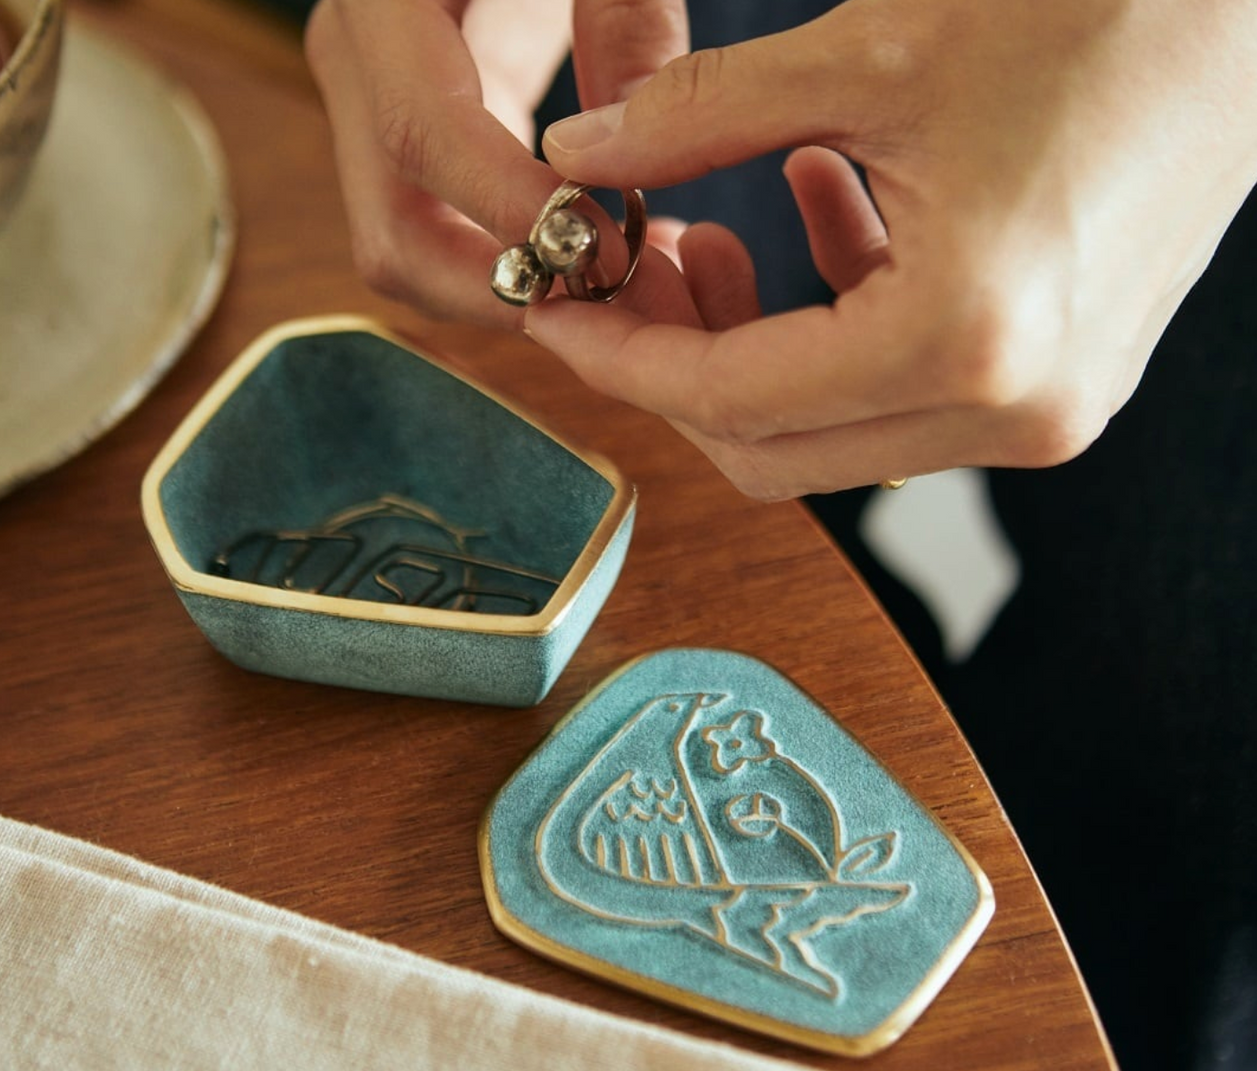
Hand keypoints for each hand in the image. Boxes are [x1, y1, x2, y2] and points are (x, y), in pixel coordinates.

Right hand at [304, 0, 694, 327]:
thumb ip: (620, 13)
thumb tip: (628, 149)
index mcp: (381, 1)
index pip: (422, 136)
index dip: (509, 210)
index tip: (606, 248)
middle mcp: (358, 64)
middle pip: (393, 235)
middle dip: (505, 290)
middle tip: (619, 300)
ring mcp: (377, 103)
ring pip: (415, 252)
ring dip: (520, 290)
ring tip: (630, 283)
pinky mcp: (415, 125)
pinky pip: (451, 227)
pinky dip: (525, 258)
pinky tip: (613, 250)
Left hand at [526, 0, 1256, 498]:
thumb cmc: (1095, 3)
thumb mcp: (869, 53)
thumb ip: (698, 115)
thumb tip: (578, 151)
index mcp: (966, 338)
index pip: (734, 398)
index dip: (624, 358)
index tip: (556, 312)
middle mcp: (1014, 407)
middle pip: (774, 447)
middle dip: (677, 366)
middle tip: (629, 271)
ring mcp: (1047, 407)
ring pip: (834, 429)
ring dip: (753, 348)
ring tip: (710, 233)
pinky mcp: (1063, 379)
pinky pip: (905, 390)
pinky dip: (839, 322)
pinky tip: (822, 208)